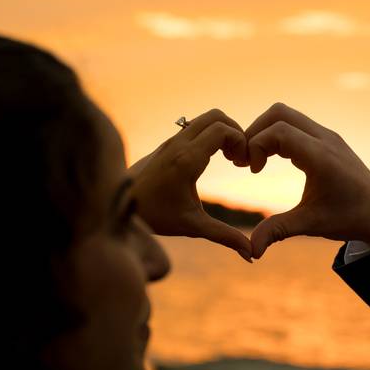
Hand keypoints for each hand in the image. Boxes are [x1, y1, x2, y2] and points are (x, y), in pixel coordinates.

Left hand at [130, 109, 252, 261]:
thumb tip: (251, 254)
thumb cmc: (155, 217)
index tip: (243, 163)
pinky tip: (210, 161)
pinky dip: (209, 135)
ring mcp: (170, 141)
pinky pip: (193, 127)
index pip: (223, 130)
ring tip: (228, 158)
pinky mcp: (165, 145)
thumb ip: (224, 236)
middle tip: (239, 157)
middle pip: (216, 116)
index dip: (241, 141)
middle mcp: (178, 144)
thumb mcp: (193, 226)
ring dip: (222, 132)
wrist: (118, 208)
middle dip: (235, 131)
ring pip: (204, 119)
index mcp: (187, 159)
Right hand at [245, 103, 369, 258]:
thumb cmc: (349, 218)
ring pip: (286, 114)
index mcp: (322, 157)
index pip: (278, 131)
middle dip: (254, 133)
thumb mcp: (312, 225)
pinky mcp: (326, 138)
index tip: (252, 171)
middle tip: (246, 162)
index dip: (255, 146)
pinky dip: (277, 135)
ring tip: (256, 160)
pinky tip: (272, 159)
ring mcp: (327, 135)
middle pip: (278, 113)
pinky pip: (295, 124)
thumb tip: (251, 251)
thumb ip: (278, 231)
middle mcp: (325, 139)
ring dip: (265, 132)